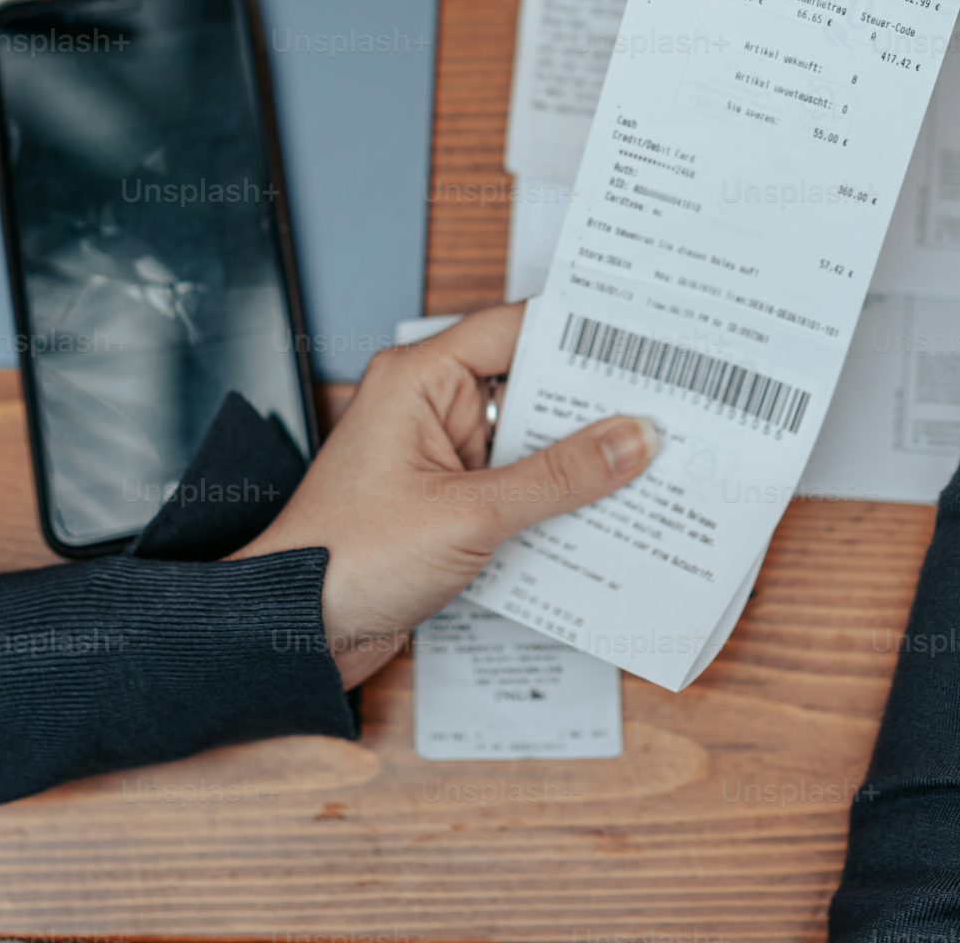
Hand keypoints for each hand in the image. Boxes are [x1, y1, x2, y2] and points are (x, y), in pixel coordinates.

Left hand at [231, 303, 657, 687]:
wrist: (290, 630)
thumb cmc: (348, 560)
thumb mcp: (469, 514)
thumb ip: (558, 476)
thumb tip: (631, 438)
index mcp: (419, 377)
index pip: (516, 329)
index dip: (583, 332)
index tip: (648, 340)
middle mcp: (428, 405)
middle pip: (528, 385)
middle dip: (593, 403)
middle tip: (668, 407)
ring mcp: (437, 455)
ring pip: (526, 440)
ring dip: (578, 458)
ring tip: (653, 460)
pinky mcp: (445, 502)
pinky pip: (514, 485)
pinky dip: (553, 498)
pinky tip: (604, 511)